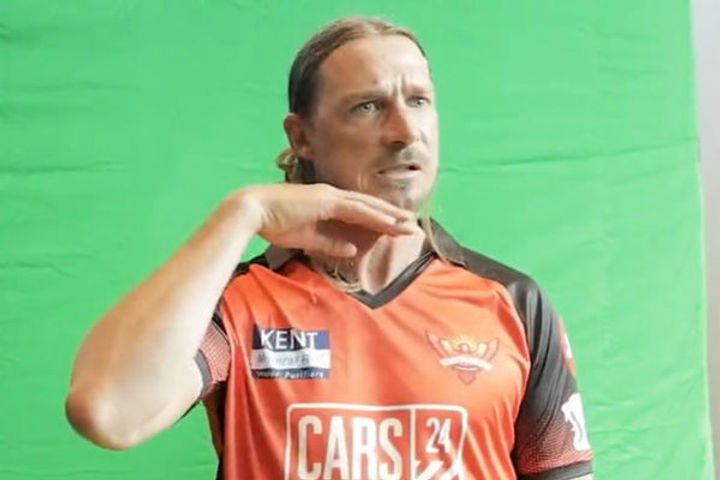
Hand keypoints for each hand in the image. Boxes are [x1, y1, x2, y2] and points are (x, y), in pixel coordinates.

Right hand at [234, 183, 414, 256]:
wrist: (252, 211)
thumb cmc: (272, 223)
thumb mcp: (307, 238)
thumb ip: (330, 242)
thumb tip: (353, 247)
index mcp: (324, 202)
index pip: (357, 210)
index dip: (378, 217)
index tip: (394, 227)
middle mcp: (330, 195)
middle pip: (368, 205)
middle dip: (390, 215)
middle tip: (410, 224)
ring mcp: (329, 196)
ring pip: (367, 206)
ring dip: (389, 216)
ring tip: (408, 224)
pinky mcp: (326, 201)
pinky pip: (357, 210)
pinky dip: (376, 216)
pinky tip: (390, 223)